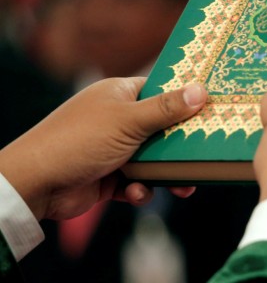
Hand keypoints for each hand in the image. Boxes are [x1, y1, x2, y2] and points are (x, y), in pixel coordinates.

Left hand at [0, 77, 207, 220]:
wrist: (36, 183)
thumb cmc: (78, 141)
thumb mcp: (129, 121)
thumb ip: (167, 108)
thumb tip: (202, 90)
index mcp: (119, 95)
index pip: (161, 90)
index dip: (187, 100)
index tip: (213, 109)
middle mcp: (117, 119)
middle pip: (163, 129)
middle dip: (182, 147)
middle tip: (206, 155)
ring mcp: (113, 148)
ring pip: (155, 160)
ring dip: (166, 174)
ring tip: (183, 188)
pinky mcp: (109, 176)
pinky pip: (138, 182)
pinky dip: (141, 190)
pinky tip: (135, 193)